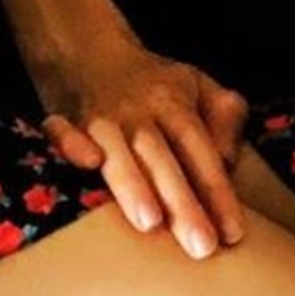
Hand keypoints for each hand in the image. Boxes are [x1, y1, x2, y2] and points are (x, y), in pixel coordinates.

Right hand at [37, 28, 249, 259]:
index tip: (232, 233)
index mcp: (174, 104)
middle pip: (161, 157)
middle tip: (201, 246)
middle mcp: (137, 111)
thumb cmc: (153, 84)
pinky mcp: (63, 118)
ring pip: (117, 151)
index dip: (217, 191)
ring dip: (132, 184)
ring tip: (149, 222)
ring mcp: (99, 116)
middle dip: (181, 202)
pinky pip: (62, 130)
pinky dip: (71, 144)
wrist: (87, 49)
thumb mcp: (199, 87)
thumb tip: (228, 163)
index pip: (199, 149)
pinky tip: (87, 163)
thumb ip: (225, 120)